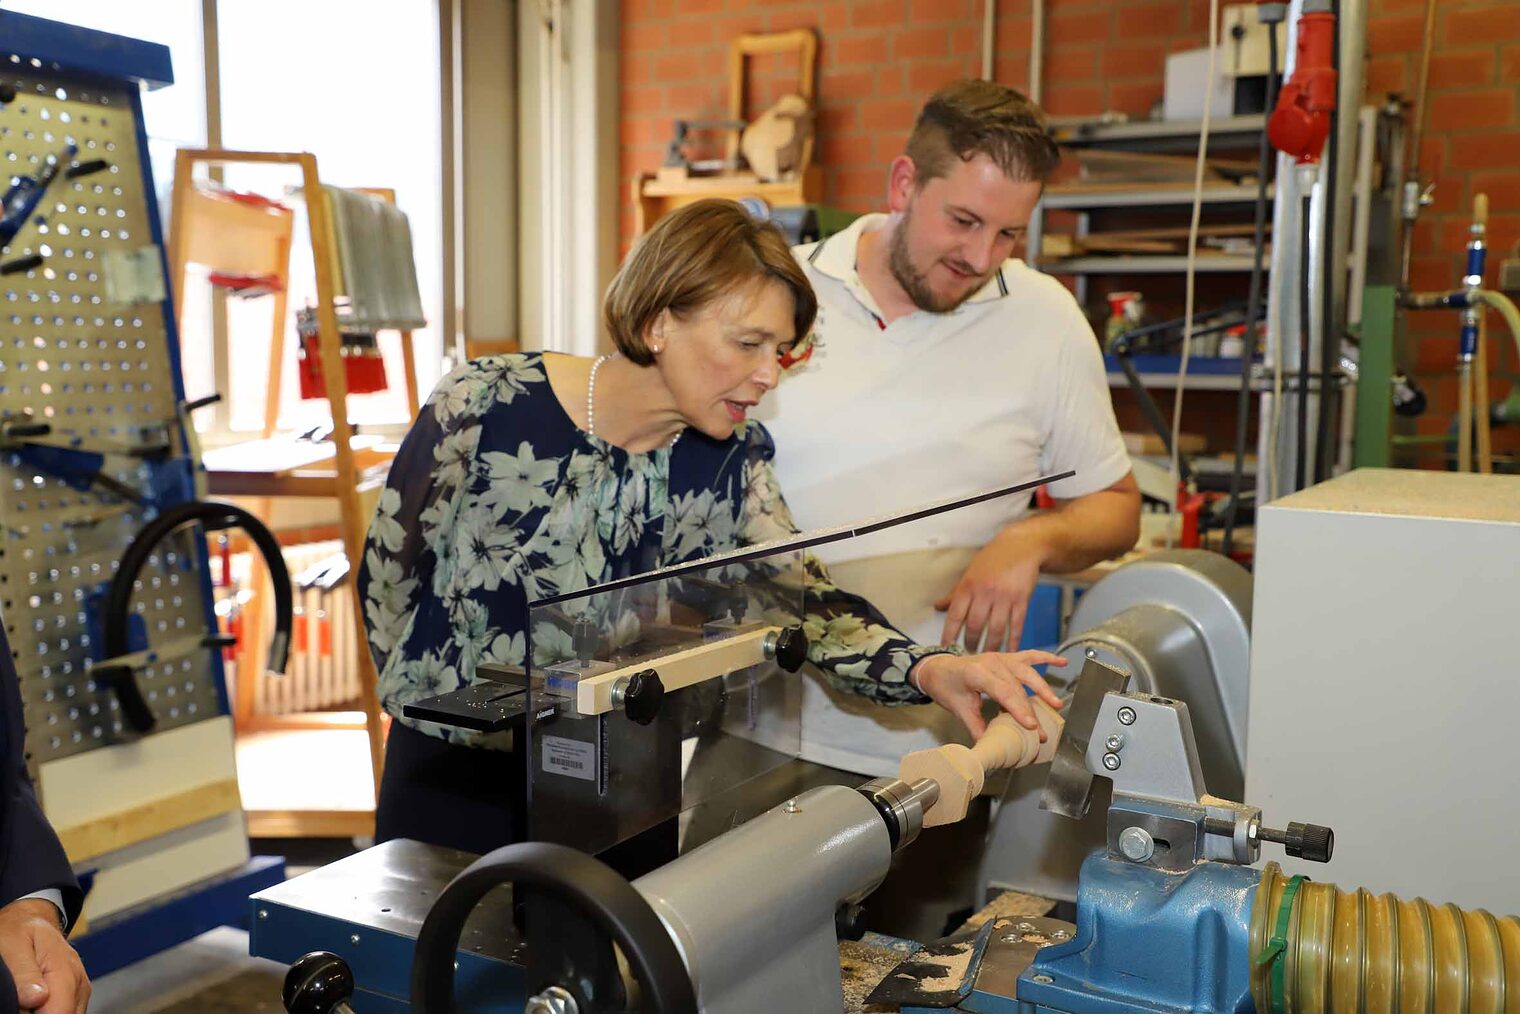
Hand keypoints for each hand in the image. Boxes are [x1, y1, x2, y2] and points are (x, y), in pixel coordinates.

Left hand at [0, 899, 88, 1012]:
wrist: (31, 920)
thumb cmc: (19, 931)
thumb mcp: (13, 946)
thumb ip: (25, 973)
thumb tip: (37, 998)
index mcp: (65, 968)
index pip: (60, 1011)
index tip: (22, 1009)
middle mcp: (79, 981)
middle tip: (21, 1001)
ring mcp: (80, 989)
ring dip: (46, 1013)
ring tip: (27, 999)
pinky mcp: (76, 995)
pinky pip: (68, 1011)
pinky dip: (50, 1011)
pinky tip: (36, 1004)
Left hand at [912, 651, 1066, 739]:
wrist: (937, 668)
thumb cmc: (946, 686)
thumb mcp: (959, 709)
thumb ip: (977, 728)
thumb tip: (992, 747)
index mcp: (977, 672)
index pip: (1003, 692)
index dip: (1019, 710)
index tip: (1031, 726)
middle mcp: (991, 662)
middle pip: (1017, 687)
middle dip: (1031, 710)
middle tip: (1041, 731)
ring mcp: (1000, 657)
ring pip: (1027, 672)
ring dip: (1043, 688)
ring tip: (1056, 704)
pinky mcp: (1006, 657)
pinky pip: (1029, 656)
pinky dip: (1046, 658)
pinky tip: (1061, 663)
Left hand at [934, 534, 1043, 652]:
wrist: (1021, 547)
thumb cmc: (992, 559)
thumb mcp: (970, 573)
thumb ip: (955, 593)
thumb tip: (938, 606)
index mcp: (968, 586)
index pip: (955, 615)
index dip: (949, 634)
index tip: (945, 648)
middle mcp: (985, 593)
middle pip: (975, 625)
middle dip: (971, 643)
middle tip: (969, 654)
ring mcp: (1004, 597)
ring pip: (995, 629)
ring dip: (990, 646)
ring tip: (986, 656)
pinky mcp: (1021, 601)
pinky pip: (1016, 626)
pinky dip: (1013, 641)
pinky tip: (1011, 651)